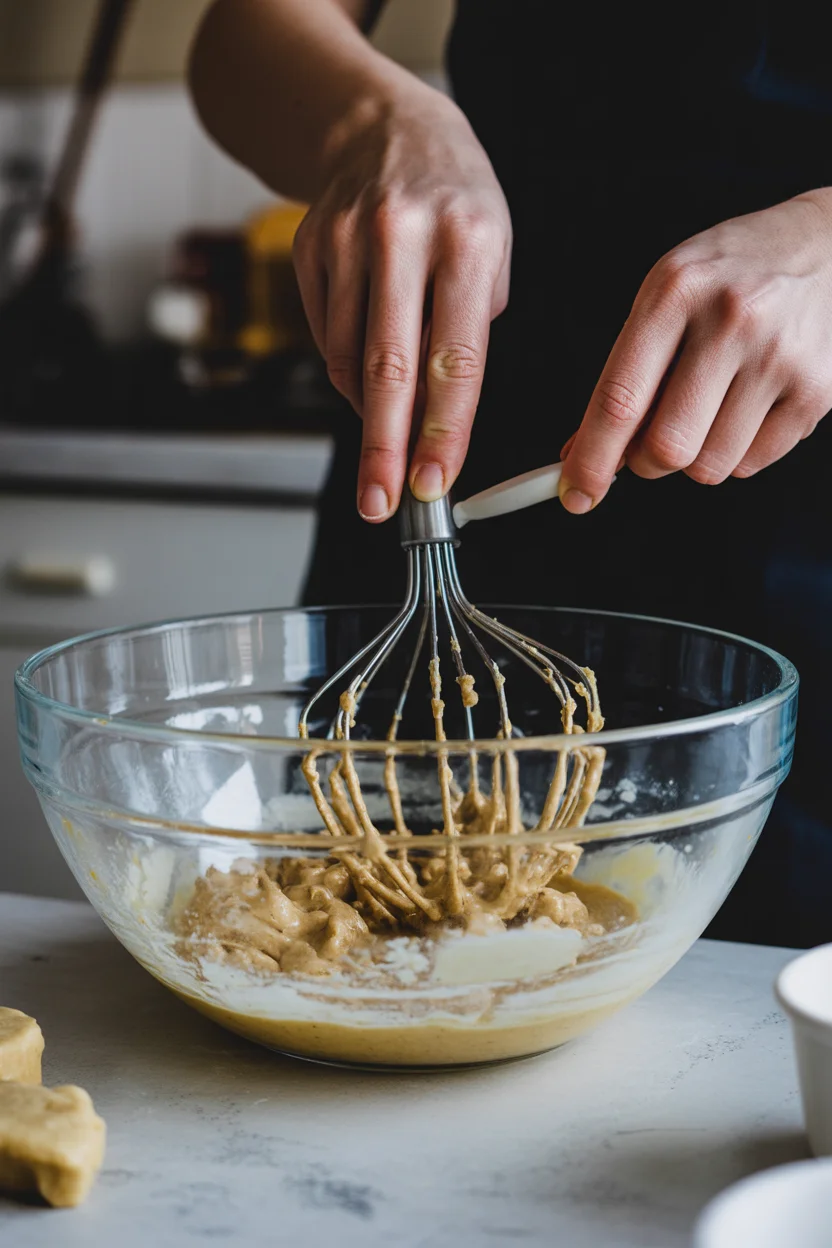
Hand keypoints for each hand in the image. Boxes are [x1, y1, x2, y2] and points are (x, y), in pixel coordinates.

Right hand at [292, 86, 511, 520]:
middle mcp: (402, 237)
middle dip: (386, 446)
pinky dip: (348, 374)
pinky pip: (326, 337)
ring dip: (368, 415)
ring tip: (384, 443)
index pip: (457, 356)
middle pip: (391, 367)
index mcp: (466, 239)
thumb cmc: (454, 201)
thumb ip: (472, 326)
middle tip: (381, 502)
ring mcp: (347, 241)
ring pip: (350, 358)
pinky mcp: (309, 248)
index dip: (445, 430)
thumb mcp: (494, 249)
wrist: (382, 128)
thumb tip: (437, 413)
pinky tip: (366, 382)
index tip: (434, 481)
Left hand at [559, 190, 831, 512]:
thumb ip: (623, 372)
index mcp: (676, 291)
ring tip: (708, 409)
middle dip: (646, 463)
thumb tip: (580, 451)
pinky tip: (746, 406)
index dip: (592, 459)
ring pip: (709, 466)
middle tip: (649, 444)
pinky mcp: (817, 390)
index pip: (621, 399)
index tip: (575, 494)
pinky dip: (736, 451)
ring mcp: (779, 356)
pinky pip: (752, 462)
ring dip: (694, 457)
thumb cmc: (732, 275)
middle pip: (667, 447)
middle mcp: (731, 320)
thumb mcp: (667, 297)